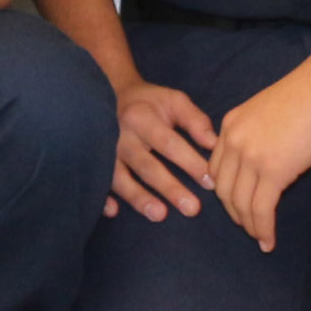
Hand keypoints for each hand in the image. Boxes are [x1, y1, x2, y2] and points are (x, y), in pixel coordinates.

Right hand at [105, 75, 218, 223]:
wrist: (112, 95)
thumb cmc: (150, 102)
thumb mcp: (174, 101)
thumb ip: (195, 120)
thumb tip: (214, 144)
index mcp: (141, 118)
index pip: (169, 144)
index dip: (190, 163)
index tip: (210, 182)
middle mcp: (121, 136)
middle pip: (146, 165)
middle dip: (169, 188)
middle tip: (192, 209)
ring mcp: (105, 152)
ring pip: (120, 178)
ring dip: (138, 197)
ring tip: (159, 215)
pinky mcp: (95, 164)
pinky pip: (97, 183)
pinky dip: (102, 198)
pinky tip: (113, 211)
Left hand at [210, 59, 310, 252]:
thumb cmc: (303, 99)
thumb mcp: (263, 113)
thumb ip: (253, 136)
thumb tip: (260, 162)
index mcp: (229, 126)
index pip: (216, 168)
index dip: (224, 192)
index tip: (236, 205)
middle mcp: (233, 141)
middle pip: (223, 189)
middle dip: (234, 212)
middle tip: (247, 226)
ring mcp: (250, 157)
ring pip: (240, 203)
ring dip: (249, 226)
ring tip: (259, 238)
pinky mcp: (272, 171)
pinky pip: (261, 209)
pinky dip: (263, 229)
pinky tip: (269, 241)